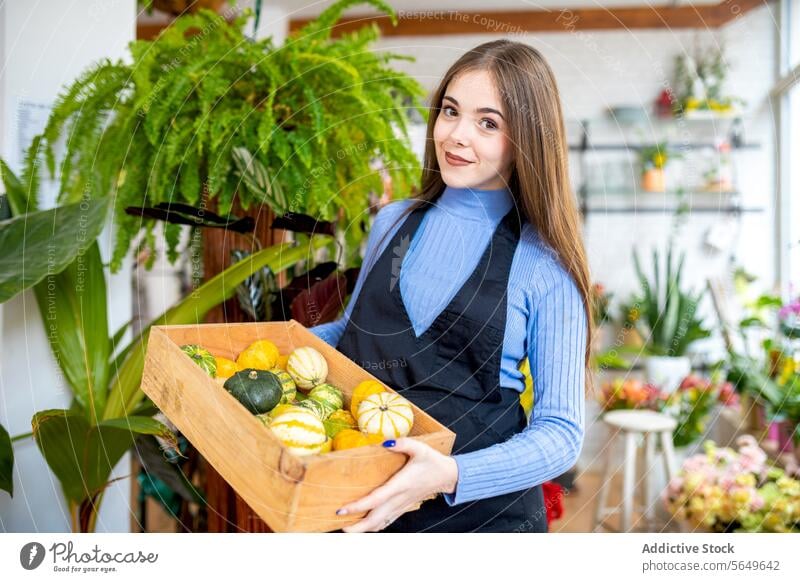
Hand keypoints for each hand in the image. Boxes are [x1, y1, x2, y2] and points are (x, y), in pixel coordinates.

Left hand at [337, 438, 458, 532]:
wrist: (447, 476)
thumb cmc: (432, 461)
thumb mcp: (419, 447)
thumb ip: (403, 443)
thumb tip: (385, 442)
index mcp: (401, 485)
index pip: (376, 500)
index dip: (358, 507)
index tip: (342, 509)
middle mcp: (399, 499)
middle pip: (374, 519)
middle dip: (356, 526)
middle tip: (338, 523)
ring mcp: (401, 506)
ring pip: (379, 524)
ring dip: (363, 528)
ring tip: (345, 526)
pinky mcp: (403, 507)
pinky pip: (386, 522)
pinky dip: (373, 526)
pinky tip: (363, 524)